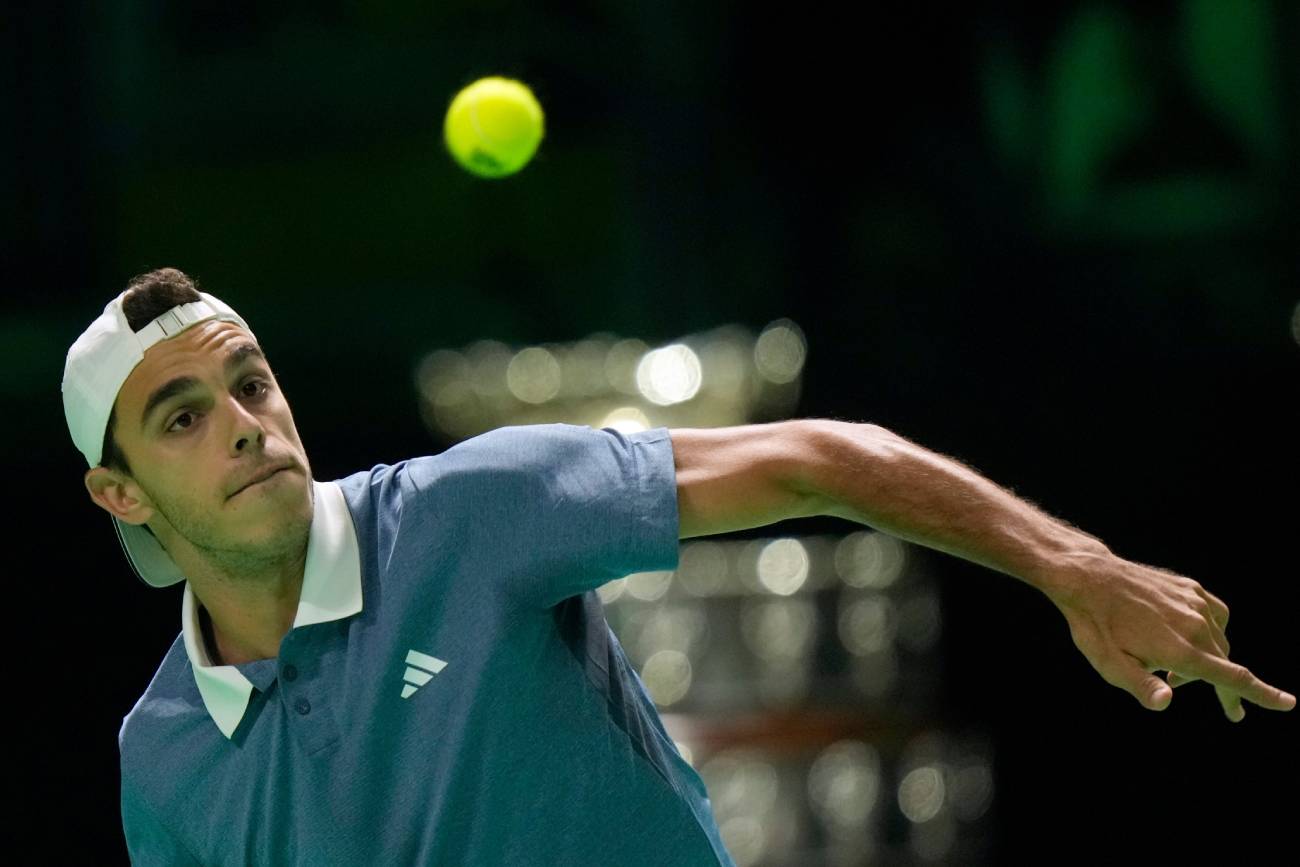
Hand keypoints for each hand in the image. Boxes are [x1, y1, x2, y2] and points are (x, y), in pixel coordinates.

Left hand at [1039, 551, 1295, 719]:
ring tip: (1177, 673)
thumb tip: (1166, 703)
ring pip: (1219, 641)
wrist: (1088, 577)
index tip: (1289, 703)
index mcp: (1180, 650)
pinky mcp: (1189, 588)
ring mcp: (1194, 603)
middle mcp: (1194, 625)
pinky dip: (1213, 631)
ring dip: (1210, 661)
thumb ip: (1141, 687)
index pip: (1232, 678)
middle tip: (1228, 709)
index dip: (1263, 694)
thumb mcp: (1110, 665)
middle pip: (1226, 665)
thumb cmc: (1095, 627)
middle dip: (1227, 689)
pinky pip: (1217, 615)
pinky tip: (1194, 637)